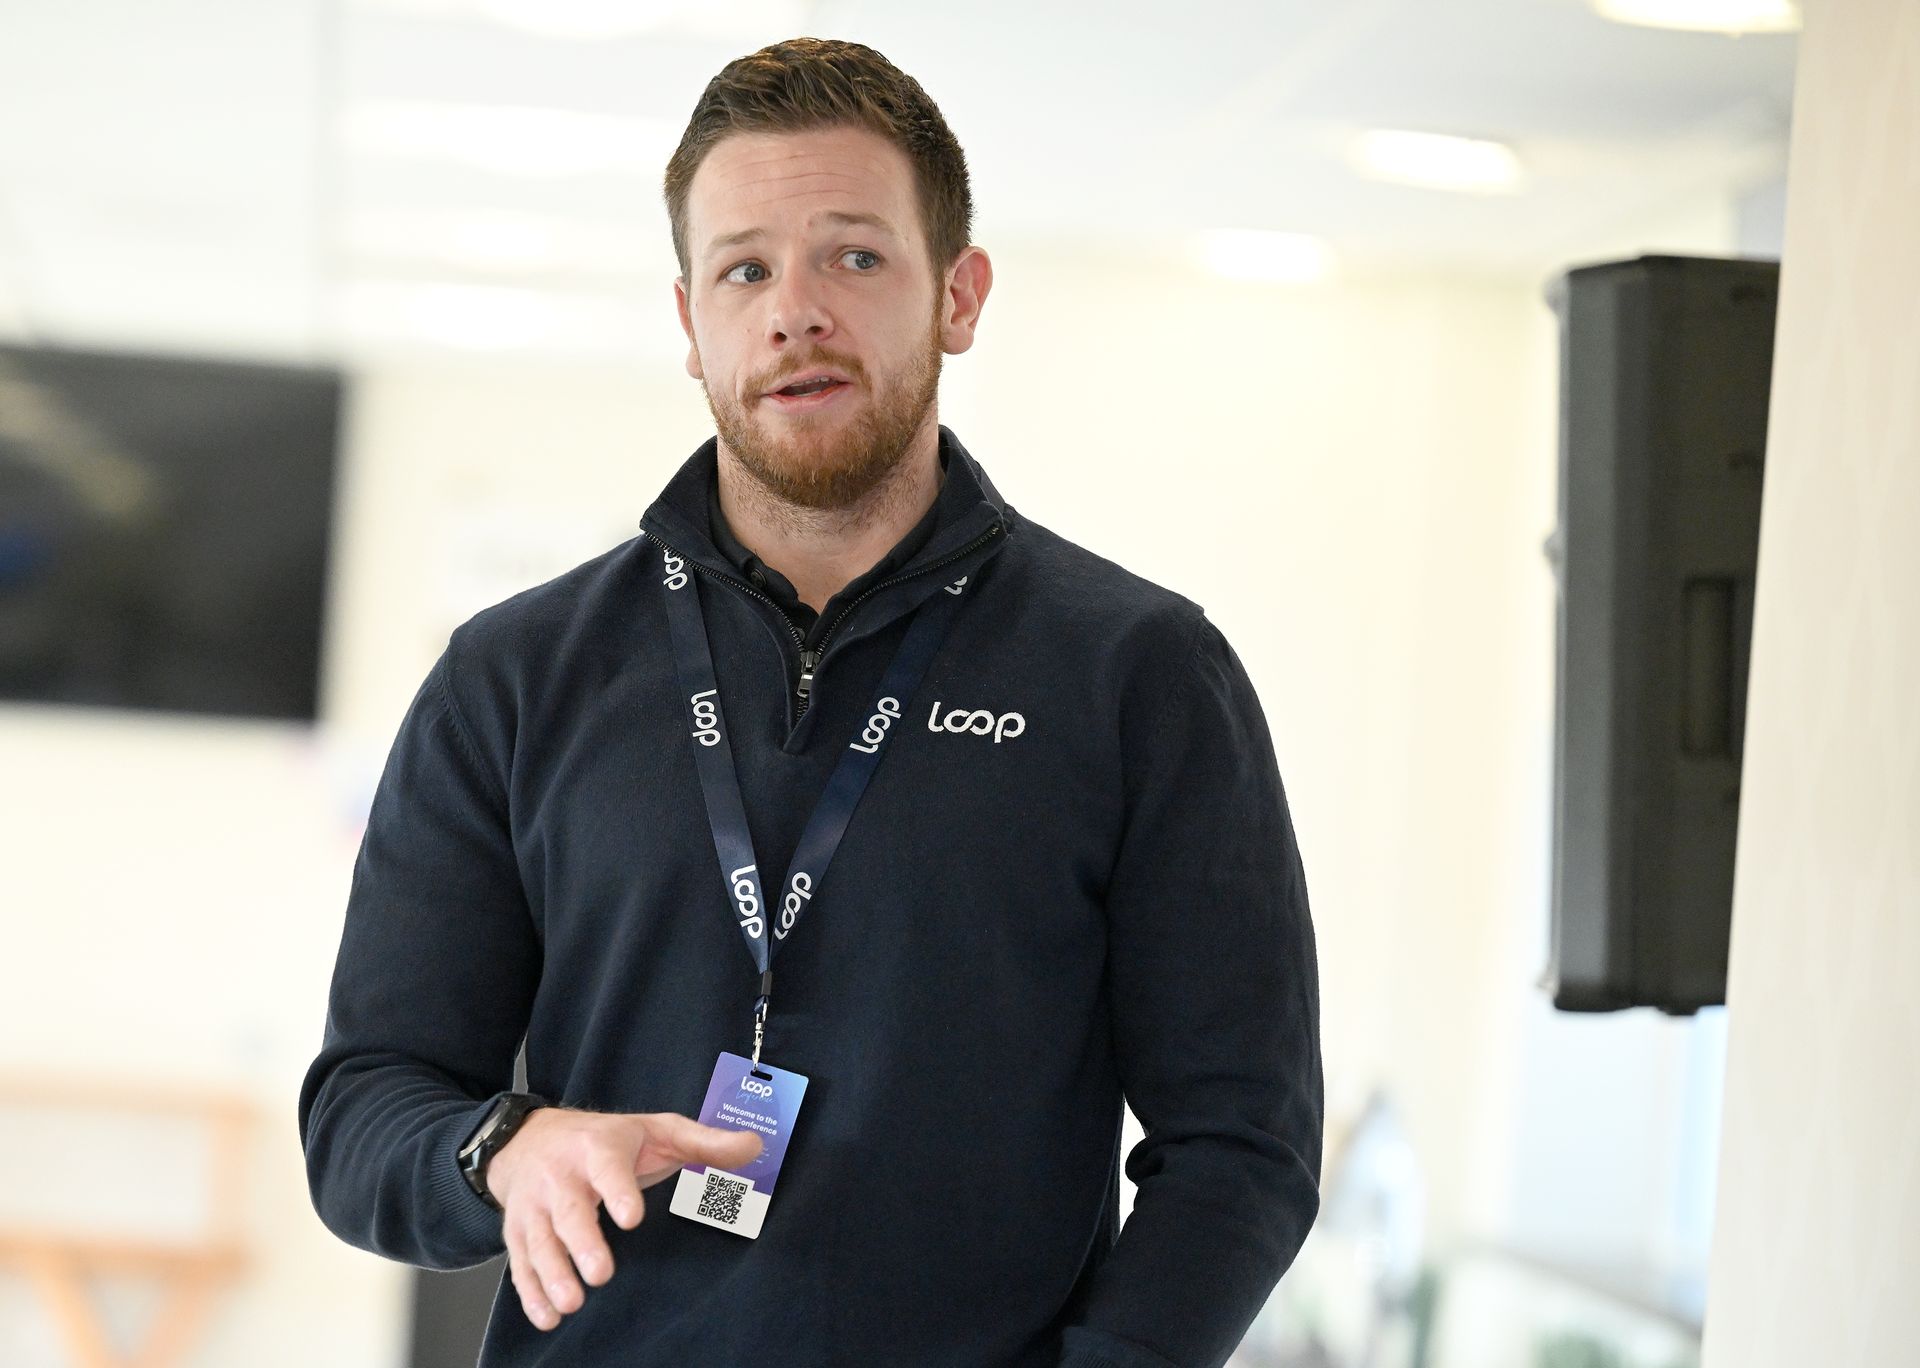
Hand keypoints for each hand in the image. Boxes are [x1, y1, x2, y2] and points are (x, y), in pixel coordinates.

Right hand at [486, 1106, 763, 1331]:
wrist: (528, 1139)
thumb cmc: (606, 1140)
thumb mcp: (657, 1130)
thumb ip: (705, 1141)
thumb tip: (754, 1146)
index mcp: (599, 1149)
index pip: (608, 1169)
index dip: (618, 1191)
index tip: (631, 1218)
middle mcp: (562, 1177)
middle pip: (569, 1211)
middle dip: (582, 1243)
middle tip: (601, 1273)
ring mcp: (536, 1207)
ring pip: (541, 1241)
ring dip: (553, 1274)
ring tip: (571, 1303)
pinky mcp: (519, 1232)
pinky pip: (521, 1264)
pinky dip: (531, 1292)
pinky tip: (548, 1317)